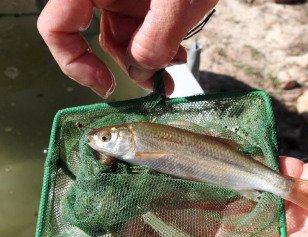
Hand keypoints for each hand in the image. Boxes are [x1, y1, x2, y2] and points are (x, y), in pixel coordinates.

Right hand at [37, 0, 217, 97]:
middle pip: (101, 38)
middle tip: (158, 85)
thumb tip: (139, 72)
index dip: (74, 62)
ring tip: (176, 66)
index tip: (107, 85)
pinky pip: (144, 28)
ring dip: (150, 59)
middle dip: (131, 66)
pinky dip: (160, 45)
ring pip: (127, 37)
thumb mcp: (177, 1)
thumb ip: (156, 40)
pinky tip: (178, 52)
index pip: (57, 25)